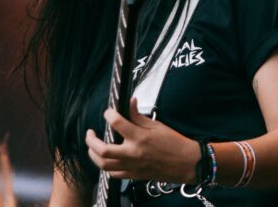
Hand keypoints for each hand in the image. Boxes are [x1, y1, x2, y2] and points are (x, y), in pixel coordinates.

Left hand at [85, 98, 199, 182]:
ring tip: (93, 146)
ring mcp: (133, 166)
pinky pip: (113, 174)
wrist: (187, 163)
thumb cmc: (175, 143)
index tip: (108, 112)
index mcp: (140, 138)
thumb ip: (138, 115)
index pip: (116, 123)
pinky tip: (106, 159)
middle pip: (102, 150)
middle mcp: (134, 153)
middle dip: (91, 140)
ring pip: (104, 164)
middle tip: (90, 132)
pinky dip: (105, 166)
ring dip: (94, 154)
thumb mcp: (157, 125)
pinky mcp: (134, 175)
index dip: (108, 114)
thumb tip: (130, 102)